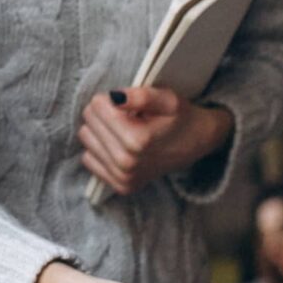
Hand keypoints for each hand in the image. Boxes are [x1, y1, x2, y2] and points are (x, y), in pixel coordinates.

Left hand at [78, 89, 232, 195]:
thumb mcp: (168, 99)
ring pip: (86, 139)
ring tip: (125, 129)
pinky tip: (120, 145)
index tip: (127, 103)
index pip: (96, 106)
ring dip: (101, 129)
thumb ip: (141, 96)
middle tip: (127, 115)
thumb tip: (114, 96)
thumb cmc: (180, 117)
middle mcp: (126, 164)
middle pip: (88, 122)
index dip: (110, 98)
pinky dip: (101, 148)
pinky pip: (89, 159)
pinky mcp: (120, 186)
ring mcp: (123, 178)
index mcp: (136, 141)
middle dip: (104, 112)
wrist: (196, 144)